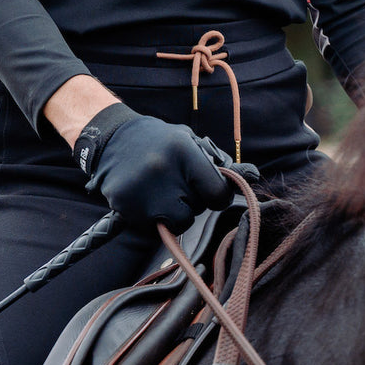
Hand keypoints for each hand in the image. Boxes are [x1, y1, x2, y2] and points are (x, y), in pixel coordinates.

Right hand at [73, 103, 228, 232]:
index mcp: (182, 151)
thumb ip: (219, 162)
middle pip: (197, 209)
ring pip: (178, 223)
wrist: (111, 138)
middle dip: (192, 200)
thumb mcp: (189, 141)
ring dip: (175, 213)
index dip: (217, 196)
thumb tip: (253, 176)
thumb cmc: (159, 142)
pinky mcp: (125, 206)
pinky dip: (153, 217)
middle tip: (176, 183)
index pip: (217, 193)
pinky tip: (145, 197)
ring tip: (162, 192)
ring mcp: (142, 191)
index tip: (210, 192)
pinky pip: (154, 227)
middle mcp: (162, 170)